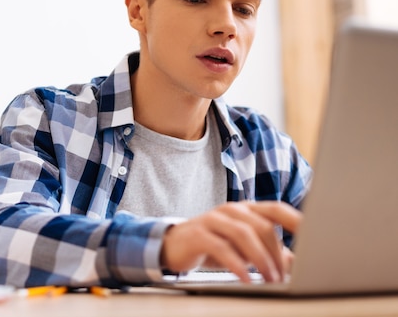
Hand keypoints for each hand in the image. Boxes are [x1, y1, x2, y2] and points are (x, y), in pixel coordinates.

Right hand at [160, 201, 300, 282]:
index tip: (316, 235)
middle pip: (263, 226)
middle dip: (276, 253)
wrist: (174, 246)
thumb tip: (298, 263)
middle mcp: (232, 210)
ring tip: (269, 280)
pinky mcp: (199, 234)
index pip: (276, 209)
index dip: (296, 220)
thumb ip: (269, 252)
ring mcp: (214, 219)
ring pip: (244, 234)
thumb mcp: (244, 249)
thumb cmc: (214, 245)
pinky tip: (244, 278)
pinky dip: (237, 265)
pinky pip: (222, 248)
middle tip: (282, 277)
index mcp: (247, 209)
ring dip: (260, 260)